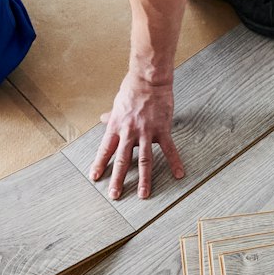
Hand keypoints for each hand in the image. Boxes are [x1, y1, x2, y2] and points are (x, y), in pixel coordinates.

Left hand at [89, 69, 185, 199]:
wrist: (149, 79)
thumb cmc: (132, 89)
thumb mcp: (117, 104)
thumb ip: (111, 116)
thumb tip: (102, 119)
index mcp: (116, 127)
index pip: (105, 150)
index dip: (99, 164)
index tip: (95, 178)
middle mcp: (129, 132)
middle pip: (122, 160)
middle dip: (118, 179)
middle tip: (115, 195)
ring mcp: (146, 132)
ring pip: (144, 160)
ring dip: (144, 179)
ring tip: (143, 194)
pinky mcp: (162, 130)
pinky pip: (169, 149)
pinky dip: (174, 162)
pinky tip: (178, 174)